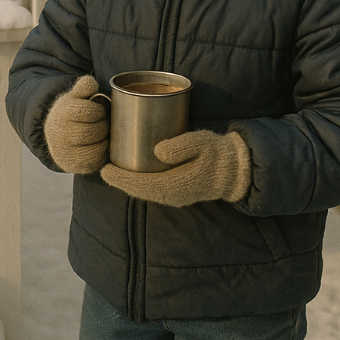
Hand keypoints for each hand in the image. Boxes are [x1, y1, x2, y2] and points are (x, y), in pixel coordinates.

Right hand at [44, 76, 108, 173]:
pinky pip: (96, 161)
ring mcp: (66, 152)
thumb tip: (91, 84)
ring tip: (102, 134)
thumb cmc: (70, 113)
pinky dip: (102, 152)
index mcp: (62, 113)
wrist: (55, 136)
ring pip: (97, 148)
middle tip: (103, 122)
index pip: (89, 111)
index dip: (99, 111)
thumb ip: (84, 86)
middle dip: (103, 125)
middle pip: (94, 131)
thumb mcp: (74, 96)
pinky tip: (99, 145)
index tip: (98, 110)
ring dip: (104, 140)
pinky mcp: (74, 166)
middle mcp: (60, 134)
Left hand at [101, 130, 250, 207]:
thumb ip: (181, 146)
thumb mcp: (202, 142)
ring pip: (146, 192)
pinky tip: (134, 174)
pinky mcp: (178, 193)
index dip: (122, 178)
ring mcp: (176, 197)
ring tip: (114, 171)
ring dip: (129, 184)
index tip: (105, 169)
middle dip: (121, 182)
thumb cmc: (218, 153)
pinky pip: (153, 190)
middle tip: (103, 169)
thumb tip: (158, 150)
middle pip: (139, 191)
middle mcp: (173, 196)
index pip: (142, 184)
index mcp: (176, 185)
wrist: (236, 171)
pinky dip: (140, 183)